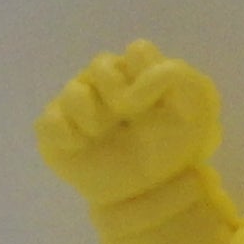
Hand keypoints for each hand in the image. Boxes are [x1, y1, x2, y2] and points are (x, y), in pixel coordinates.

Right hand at [34, 40, 221, 205]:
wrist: (152, 190)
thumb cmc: (173, 146)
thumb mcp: (195, 109)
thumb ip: (180, 77)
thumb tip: (141, 79)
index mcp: (136, 71)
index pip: (139, 52)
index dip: (148, 77)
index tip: (157, 105)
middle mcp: (103, 82)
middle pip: (102, 65)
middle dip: (120, 95)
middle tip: (130, 119)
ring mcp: (77, 105)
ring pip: (74, 92)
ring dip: (93, 116)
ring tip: (104, 135)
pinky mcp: (55, 132)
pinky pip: (48, 123)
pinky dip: (66, 134)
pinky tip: (81, 145)